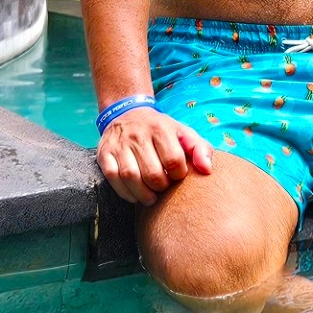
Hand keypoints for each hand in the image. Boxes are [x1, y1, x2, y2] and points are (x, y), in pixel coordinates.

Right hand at [97, 106, 212, 205]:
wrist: (127, 113)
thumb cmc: (161, 130)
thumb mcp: (183, 132)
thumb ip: (200, 149)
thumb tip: (207, 170)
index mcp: (162, 128)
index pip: (174, 159)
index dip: (178, 175)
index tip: (177, 176)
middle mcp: (139, 134)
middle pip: (152, 172)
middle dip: (161, 187)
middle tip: (164, 189)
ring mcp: (120, 144)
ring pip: (131, 176)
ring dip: (143, 194)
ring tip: (151, 198)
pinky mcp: (105, 153)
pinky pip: (113, 178)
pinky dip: (125, 192)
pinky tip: (134, 195)